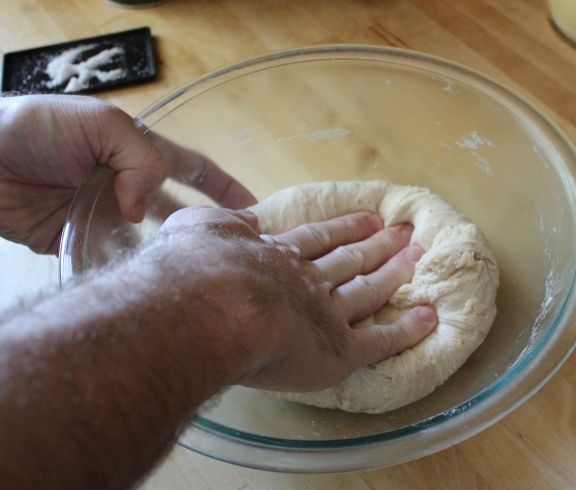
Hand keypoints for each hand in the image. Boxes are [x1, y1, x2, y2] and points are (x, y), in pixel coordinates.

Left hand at [0, 95, 254, 253]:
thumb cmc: (38, 129)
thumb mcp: (100, 123)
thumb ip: (137, 159)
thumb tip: (141, 210)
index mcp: (137, 153)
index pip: (193, 170)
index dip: (224, 188)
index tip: (255, 210)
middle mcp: (127, 186)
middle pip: (177, 210)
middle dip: (205, 228)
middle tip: (232, 253)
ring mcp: (104, 215)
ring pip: (148, 239)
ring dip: (169, 253)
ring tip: (194, 273)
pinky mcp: (77, 240)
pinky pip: (112, 258)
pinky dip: (130, 269)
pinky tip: (150, 283)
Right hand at [153, 207, 436, 391]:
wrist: (209, 307)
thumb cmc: (190, 270)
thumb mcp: (197, 229)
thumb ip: (224, 223)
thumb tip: (245, 220)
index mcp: (277, 254)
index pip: (318, 238)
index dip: (344, 227)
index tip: (367, 217)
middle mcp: (307, 280)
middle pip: (350, 258)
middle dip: (377, 244)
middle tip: (405, 232)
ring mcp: (327, 313)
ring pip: (369, 290)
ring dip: (394, 273)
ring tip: (418, 257)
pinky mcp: (340, 349)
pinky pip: (379, 341)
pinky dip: (406, 329)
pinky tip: (429, 317)